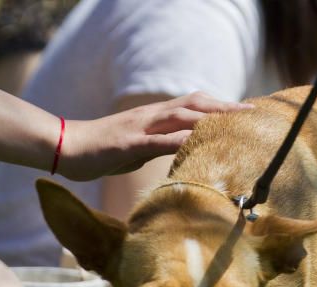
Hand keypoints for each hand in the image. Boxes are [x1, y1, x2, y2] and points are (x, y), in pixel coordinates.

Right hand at [57, 92, 253, 180]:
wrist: (66, 147)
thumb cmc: (101, 151)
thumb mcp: (137, 149)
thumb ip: (159, 147)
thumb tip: (180, 154)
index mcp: (153, 117)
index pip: (193, 105)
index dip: (219, 106)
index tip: (244, 111)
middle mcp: (151, 116)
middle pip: (194, 103)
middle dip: (224, 106)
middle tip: (250, 112)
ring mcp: (140, 127)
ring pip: (180, 115)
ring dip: (209, 117)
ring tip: (233, 121)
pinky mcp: (128, 143)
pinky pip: (158, 140)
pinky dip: (179, 140)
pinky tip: (197, 144)